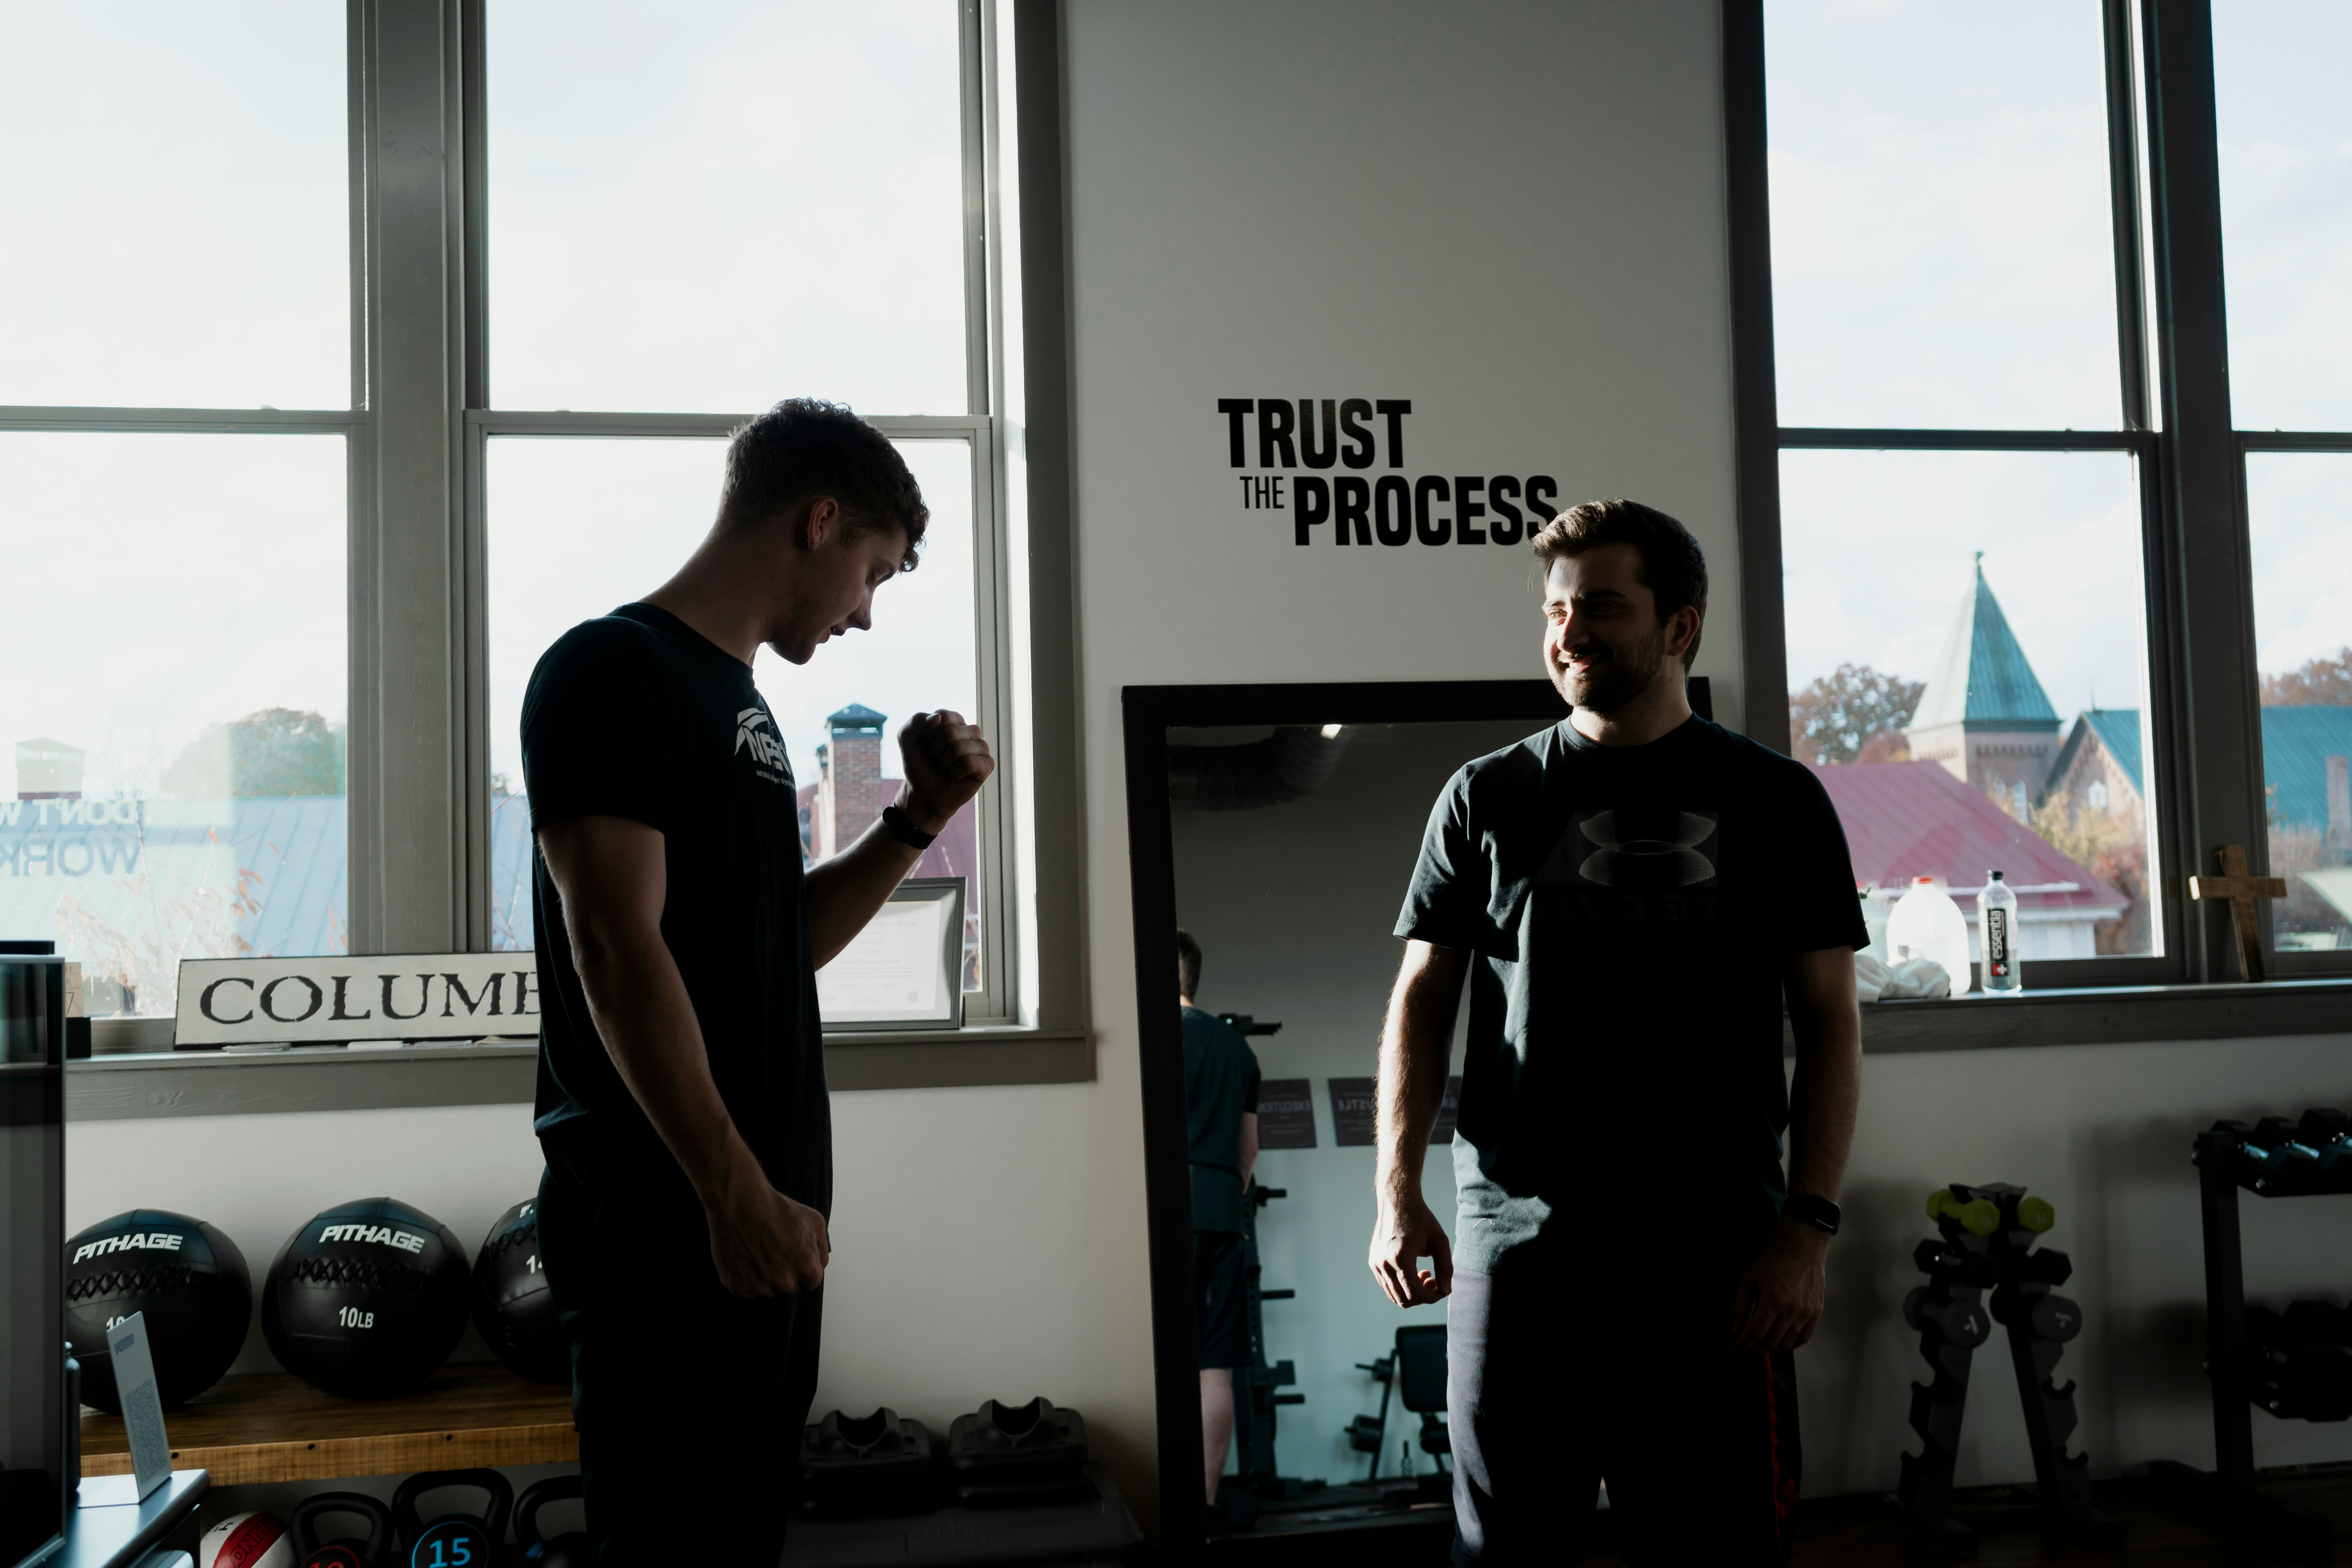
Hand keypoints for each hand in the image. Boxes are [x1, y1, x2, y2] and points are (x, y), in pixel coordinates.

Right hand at [702, 1161, 829, 1297]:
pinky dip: (744, 1278)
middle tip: (772, 1250)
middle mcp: (785, 1282)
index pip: (811, 1281)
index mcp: (807, 1268)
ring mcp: (759, 1286)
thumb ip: (821, 1249)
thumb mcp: (815, 1221)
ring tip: (756, 1251)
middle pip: (788, 1287)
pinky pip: (745, 1291)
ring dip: (763, 1277)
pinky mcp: (737, 1287)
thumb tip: (818, 1266)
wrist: (741, 1203)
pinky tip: (743, 1258)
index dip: (803, 1267)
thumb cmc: (778, 1209)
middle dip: (784, 1272)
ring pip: (766, 1289)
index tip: (792, 1255)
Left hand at [897, 710, 995, 835]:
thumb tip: (938, 717)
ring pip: (960, 748)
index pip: (943, 716)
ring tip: (947, 768)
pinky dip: (957, 772)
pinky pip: (970, 762)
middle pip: (951, 731)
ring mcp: (981, 747)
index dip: (929, 734)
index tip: (927, 745)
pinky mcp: (987, 764)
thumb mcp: (907, 738)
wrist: (924, 794)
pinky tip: (957, 776)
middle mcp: (970, 731)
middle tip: (937, 760)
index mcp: (954, 721)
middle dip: (936, 750)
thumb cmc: (919, 766)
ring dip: (945, 762)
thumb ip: (916, 721)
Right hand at [1368, 1190, 1453, 1306]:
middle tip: (1432, 1281)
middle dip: (1422, 1297)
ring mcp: (1376, 1264)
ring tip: (1423, 1274)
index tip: (1442, 1289)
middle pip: (1404, 1300)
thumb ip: (1445, 1268)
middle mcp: (1384, 1263)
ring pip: (1394, 1296)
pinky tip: (1412, 1270)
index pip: (1415, 1294)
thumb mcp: (1440, 1241)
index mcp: (1400, 1258)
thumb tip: (1445, 1291)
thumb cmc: (1421, 1219)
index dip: (1432, 1298)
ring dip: (1412, 1292)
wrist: (1397, 1202)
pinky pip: (1387, 1286)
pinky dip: (1401, 1286)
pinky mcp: (1373, 1262)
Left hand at [1730, 1220, 1828, 1349]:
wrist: (1804, 1247)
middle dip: (1754, 1347)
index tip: (1734, 1349)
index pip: (1755, 1333)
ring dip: (1771, 1346)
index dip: (1742, 1344)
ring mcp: (1807, 1313)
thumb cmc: (1774, 1260)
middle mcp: (1792, 1310)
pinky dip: (1790, 1343)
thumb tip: (1736, 1330)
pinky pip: (1804, 1338)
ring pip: (1787, 1343)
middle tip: (1746, 1344)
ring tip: (1761, 1340)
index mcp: (1773, 1300)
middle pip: (1771, 1341)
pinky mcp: (1817, 1312)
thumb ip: (1740, 1306)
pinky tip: (1781, 1339)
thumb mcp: (1750, 1278)